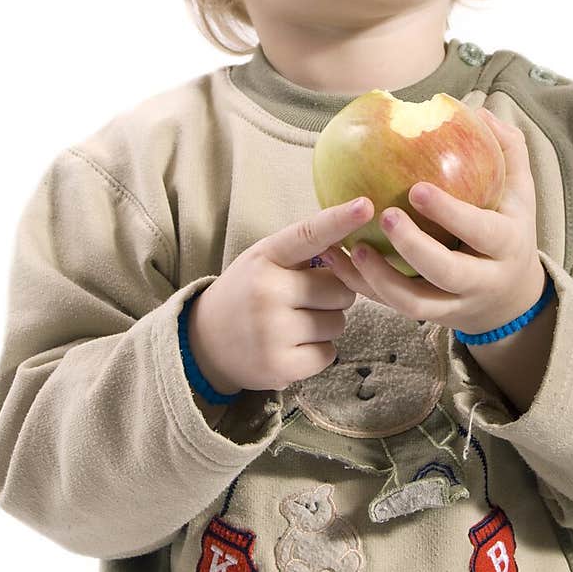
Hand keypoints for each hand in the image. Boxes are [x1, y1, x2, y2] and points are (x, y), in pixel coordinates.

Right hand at [187, 196, 374, 393]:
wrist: (207, 342)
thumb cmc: (248, 292)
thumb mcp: (265, 260)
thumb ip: (304, 251)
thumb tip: (357, 247)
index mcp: (266, 257)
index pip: (308, 234)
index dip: (339, 220)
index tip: (366, 206)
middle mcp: (267, 291)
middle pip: (340, 289)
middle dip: (333, 295)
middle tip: (304, 298)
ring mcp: (272, 331)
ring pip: (338, 323)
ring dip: (326, 324)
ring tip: (293, 322)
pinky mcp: (280, 366)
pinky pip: (329, 353)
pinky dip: (318, 351)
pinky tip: (292, 346)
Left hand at [322, 109, 545, 336]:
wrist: (510, 298)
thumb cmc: (508, 227)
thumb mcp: (520, 190)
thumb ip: (506, 148)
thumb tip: (477, 110)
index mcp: (507, 245)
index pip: (482, 231)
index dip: (451, 214)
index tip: (417, 189)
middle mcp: (483, 280)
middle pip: (448, 274)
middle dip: (415, 248)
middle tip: (385, 216)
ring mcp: (454, 305)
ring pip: (415, 304)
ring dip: (381, 279)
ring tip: (354, 248)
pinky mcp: (427, 316)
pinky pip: (391, 307)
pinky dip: (363, 286)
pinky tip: (337, 260)